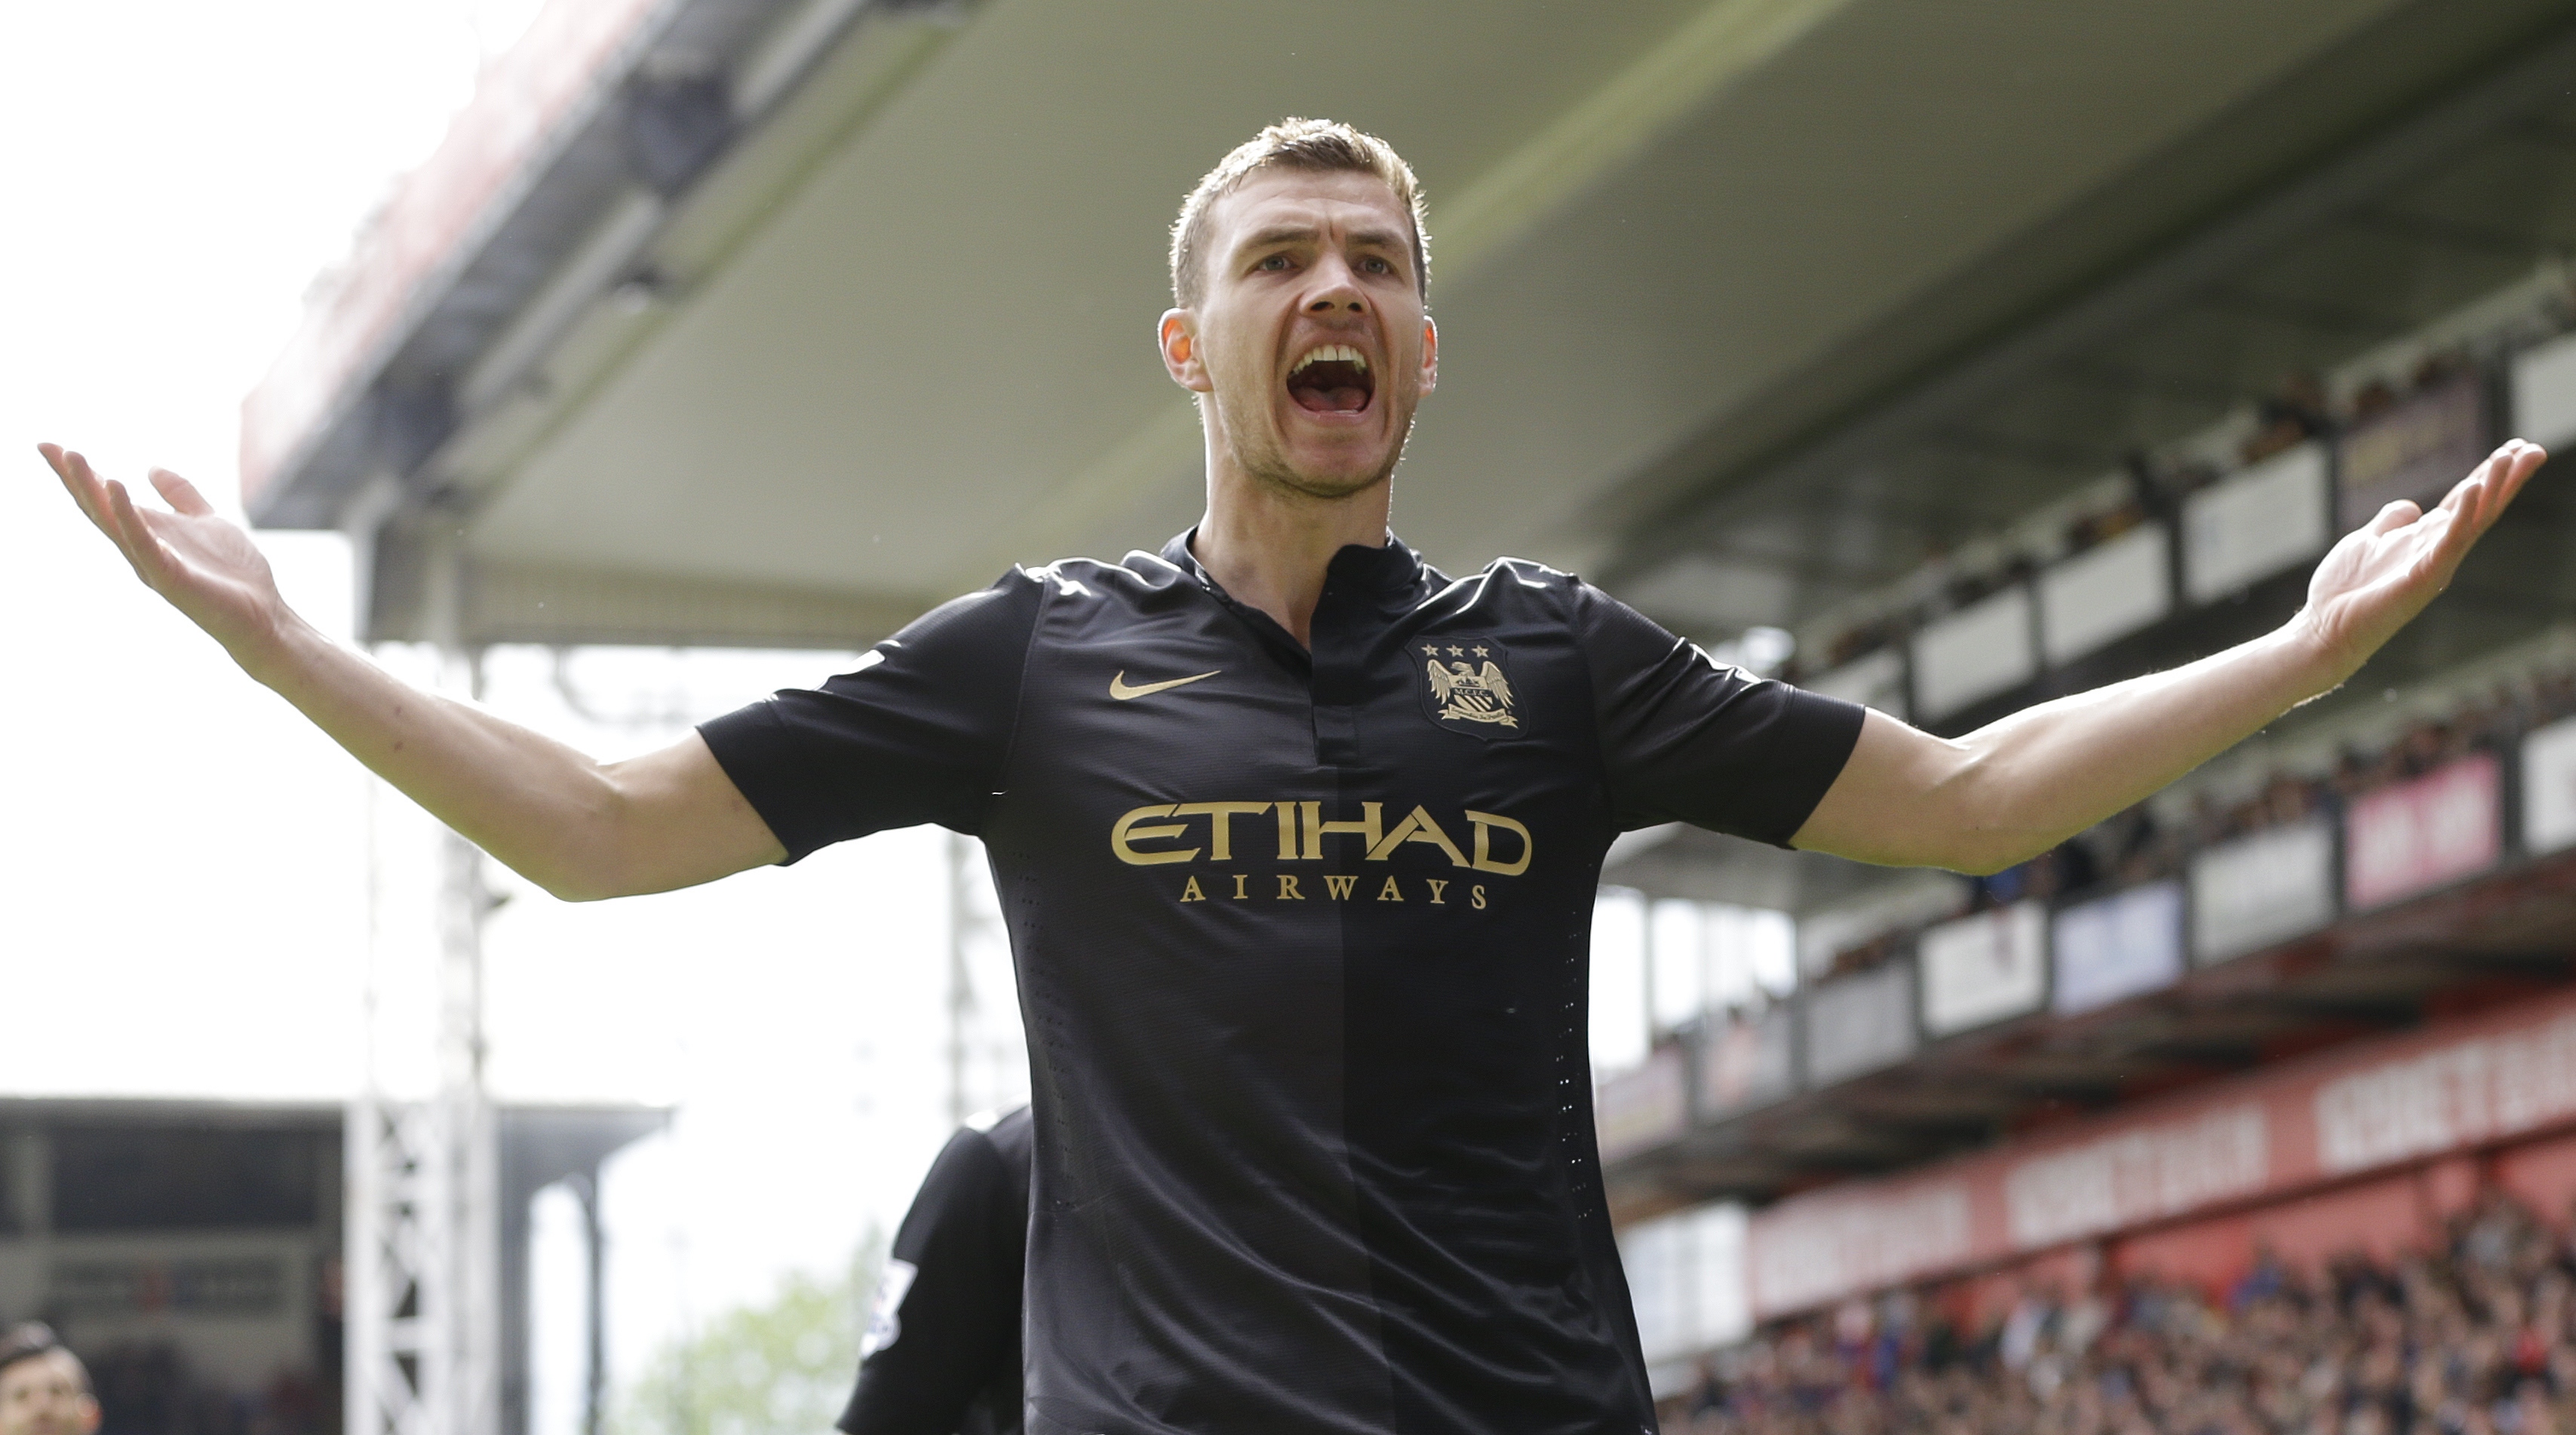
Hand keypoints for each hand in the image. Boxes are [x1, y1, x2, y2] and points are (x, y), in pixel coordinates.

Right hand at [39, 443, 294, 667]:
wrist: (263, 613)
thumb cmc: (233, 574)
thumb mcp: (206, 520)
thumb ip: (181, 496)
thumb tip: (151, 468)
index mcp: (147, 533)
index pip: (105, 499)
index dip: (80, 474)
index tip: (50, 445)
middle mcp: (141, 548)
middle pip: (98, 509)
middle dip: (73, 478)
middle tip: (48, 447)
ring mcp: (151, 563)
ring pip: (111, 522)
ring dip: (90, 488)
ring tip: (72, 456)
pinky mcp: (168, 576)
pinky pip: (142, 542)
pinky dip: (126, 514)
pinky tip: (115, 484)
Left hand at [2296, 438, 2545, 681]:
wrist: (2324, 627)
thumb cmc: (2344, 589)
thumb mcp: (2367, 541)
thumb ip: (2391, 522)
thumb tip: (2412, 506)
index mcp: (2426, 539)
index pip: (2465, 502)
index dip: (2487, 475)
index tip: (2514, 446)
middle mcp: (2437, 550)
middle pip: (2481, 508)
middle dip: (2507, 478)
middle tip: (2535, 448)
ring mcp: (2434, 565)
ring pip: (2473, 520)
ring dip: (2493, 488)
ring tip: (2512, 456)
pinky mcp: (2423, 578)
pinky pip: (2449, 542)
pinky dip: (2462, 515)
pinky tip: (2473, 489)